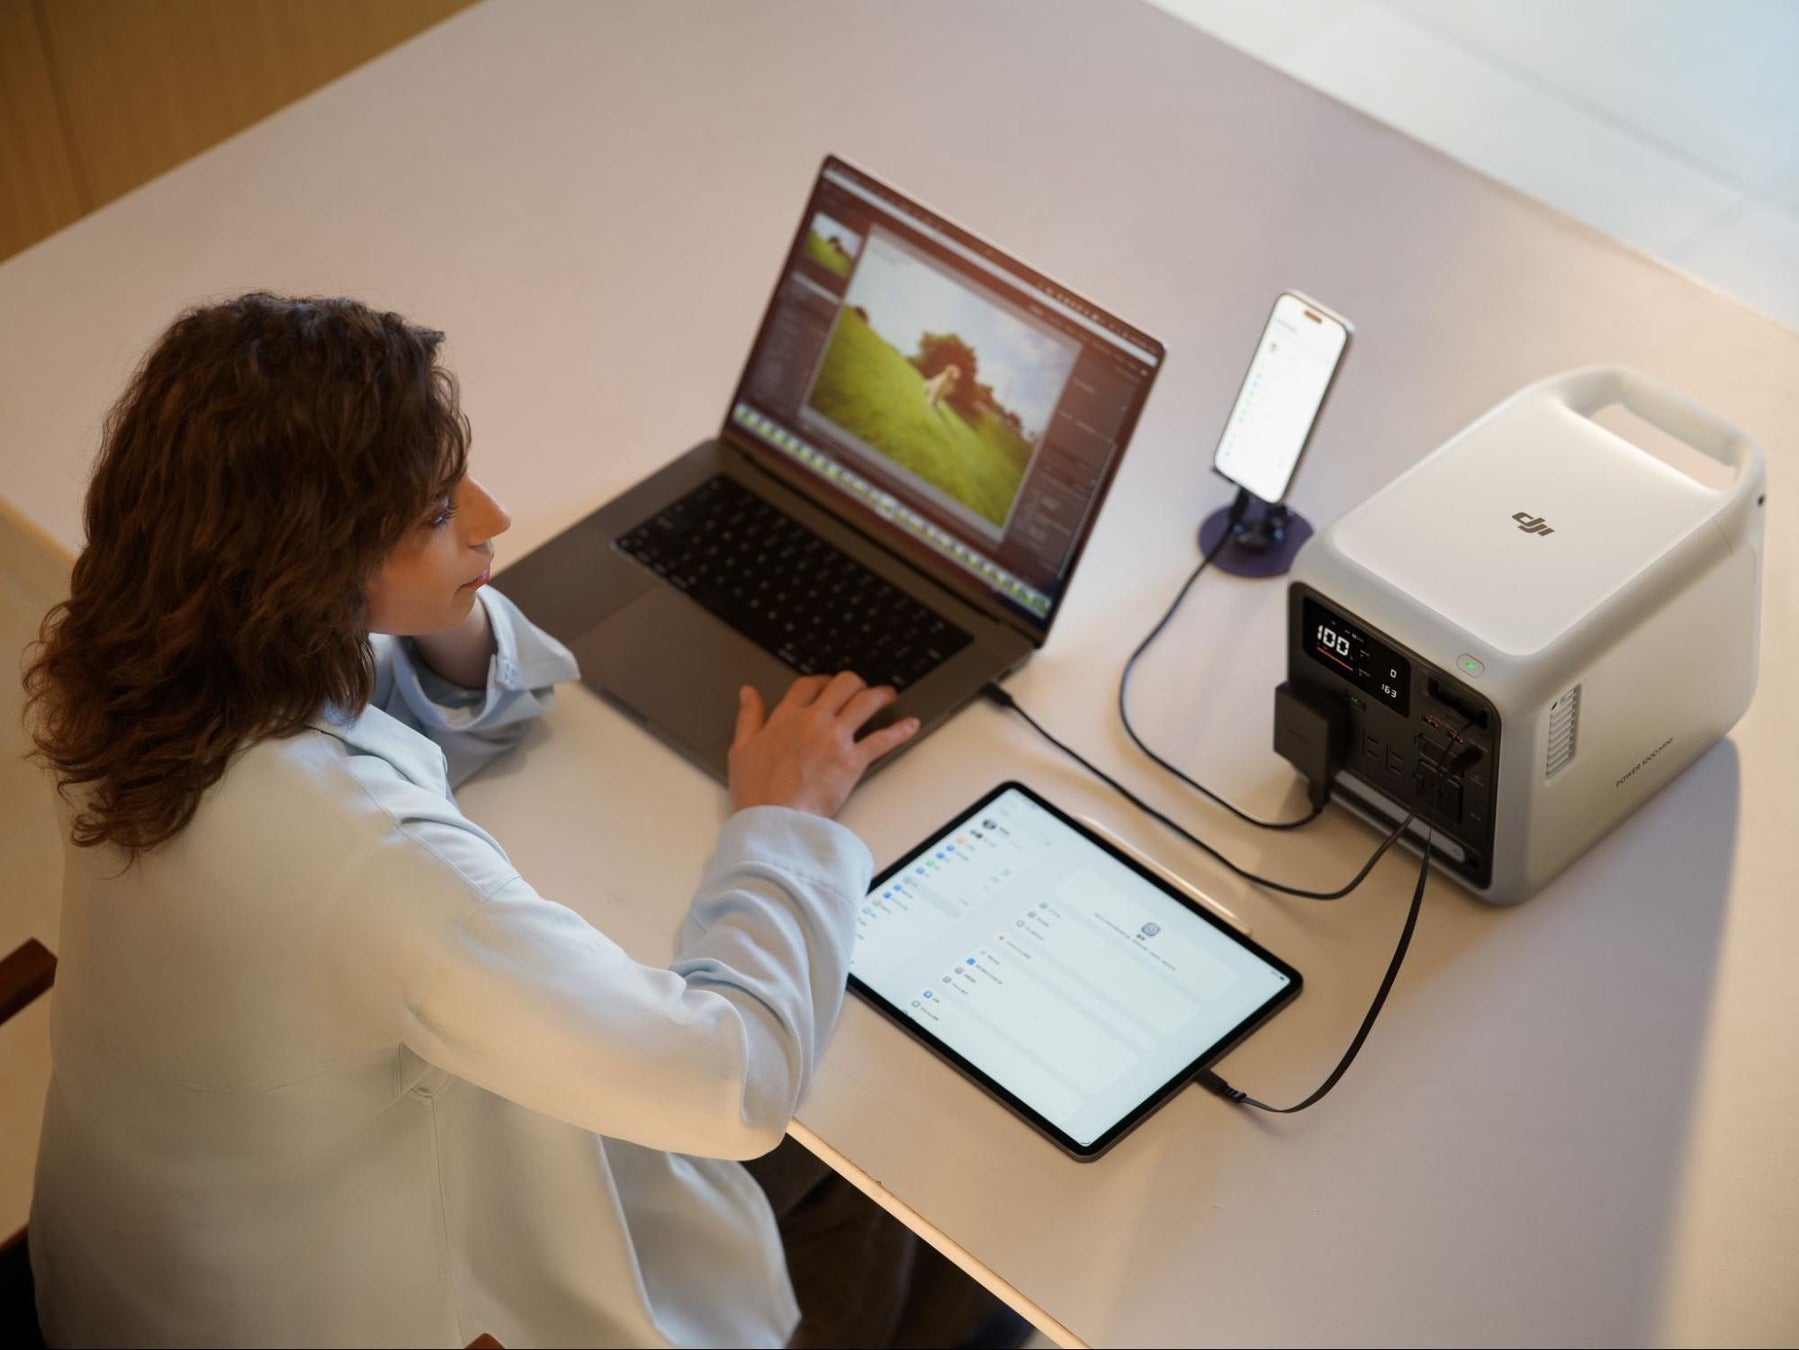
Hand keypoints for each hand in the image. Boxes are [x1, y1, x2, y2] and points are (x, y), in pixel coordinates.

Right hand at [728, 672, 920, 817]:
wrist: (773, 820)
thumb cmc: (756, 791)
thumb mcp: (741, 749)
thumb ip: (748, 717)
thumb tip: (748, 693)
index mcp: (786, 717)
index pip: (808, 685)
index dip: (821, 681)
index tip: (828, 685)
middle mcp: (813, 720)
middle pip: (842, 685)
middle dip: (854, 684)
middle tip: (860, 690)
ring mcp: (835, 738)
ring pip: (865, 702)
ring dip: (881, 695)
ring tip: (889, 695)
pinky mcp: (853, 760)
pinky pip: (883, 739)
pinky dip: (900, 730)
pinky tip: (911, 725)